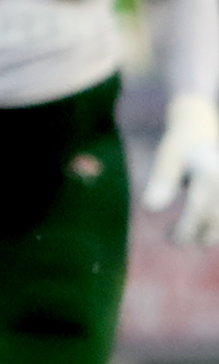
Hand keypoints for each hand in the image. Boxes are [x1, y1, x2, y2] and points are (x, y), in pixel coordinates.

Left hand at [144, 92, 218, 247]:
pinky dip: (217, 223)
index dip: (185, 228)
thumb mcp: (167, 158)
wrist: (199, 122)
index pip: (198, 208)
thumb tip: (151, 208)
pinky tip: (207, 231)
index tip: (172, 239)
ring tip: (196, 240)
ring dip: (212, 233)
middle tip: (177, 241)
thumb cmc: (179, 143)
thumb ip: (162, 181)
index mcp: (209, 173)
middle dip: (197, 234)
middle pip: (215, 218)